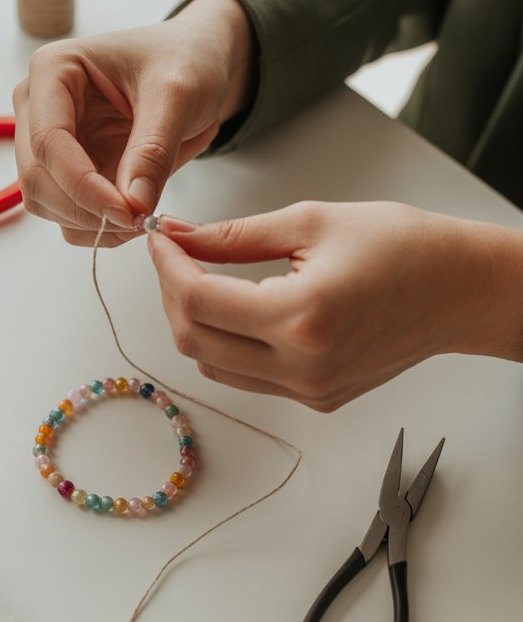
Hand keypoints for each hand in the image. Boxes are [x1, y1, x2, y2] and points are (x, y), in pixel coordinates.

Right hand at [12, 0, 255, 246]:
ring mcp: (48, 142)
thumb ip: (153, 150)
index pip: (48, 141)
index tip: (127, 211)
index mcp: (53, 70)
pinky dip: (96, 228)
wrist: (195, 66)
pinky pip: (65, 215)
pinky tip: (131, 215)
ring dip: (90, 223)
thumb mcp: (178, 95)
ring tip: (140, 215)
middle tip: (138, 220)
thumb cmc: (183, 61)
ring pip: (44, 203)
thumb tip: (133, 204)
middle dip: (85, 209)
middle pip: (36, 178)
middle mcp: (38, 106)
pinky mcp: (66, 171)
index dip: (82, 185)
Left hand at [148, 201, 522, 409]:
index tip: (160, 236)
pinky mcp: (316, 399)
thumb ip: (234, 235)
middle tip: (174, 253)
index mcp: (301, 318)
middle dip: (171, 293)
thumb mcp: (312, 222)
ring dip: (193, 321)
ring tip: (199, 276)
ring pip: (212, 365)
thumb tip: (179, 234)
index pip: (199, 300)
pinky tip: (232, 306)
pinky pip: (245, 377)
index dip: (167, 265)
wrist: (462, 290)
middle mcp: (301, 366)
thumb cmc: (404, 247)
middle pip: (194, 339)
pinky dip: (224, 343)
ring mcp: (308, 390)